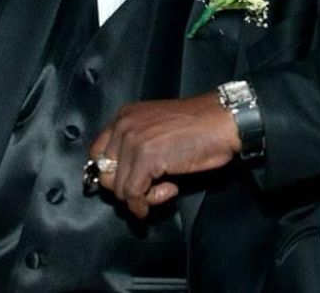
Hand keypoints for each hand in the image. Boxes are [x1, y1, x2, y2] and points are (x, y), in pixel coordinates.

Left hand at [88, 91, 240, 218]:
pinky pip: (133, 194)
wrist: (222, 122)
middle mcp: (124, 126)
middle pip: (105, 173)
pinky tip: (169, 191)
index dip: (113, 173)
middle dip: (126, 188)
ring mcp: (133, 141)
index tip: (130, 182)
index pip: (98, 153)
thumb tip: (124, 178)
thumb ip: (136, 145)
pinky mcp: (146, 158)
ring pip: (118, 188)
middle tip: (151, 188)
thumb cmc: (198, 127)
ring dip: (141, 197)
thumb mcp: (157, 129)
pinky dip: (147, 203)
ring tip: (165, 187)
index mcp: (125, 116)